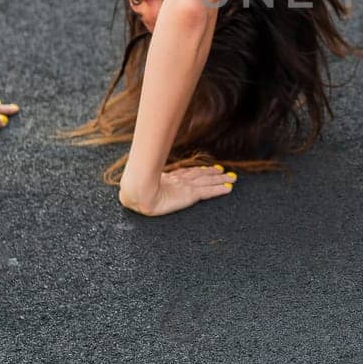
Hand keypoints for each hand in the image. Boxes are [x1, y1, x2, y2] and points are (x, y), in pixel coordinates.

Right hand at [119, 165, 236, 216]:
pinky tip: (229, 188)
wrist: (137, 193)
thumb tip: (130, 193)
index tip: (209, 169)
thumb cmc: (134, 192)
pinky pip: (208, 192)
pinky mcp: (190, 194)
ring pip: (208, 182)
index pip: (187, 174)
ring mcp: (186, 187)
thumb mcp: (139, 191)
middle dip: (214, 174)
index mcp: (168, 180)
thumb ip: (141, 190)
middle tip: (226, 172)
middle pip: (200, 175)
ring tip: (233, 178)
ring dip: (221, 180)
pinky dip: (219, 190)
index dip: (199, 172)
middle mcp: (179, 182)